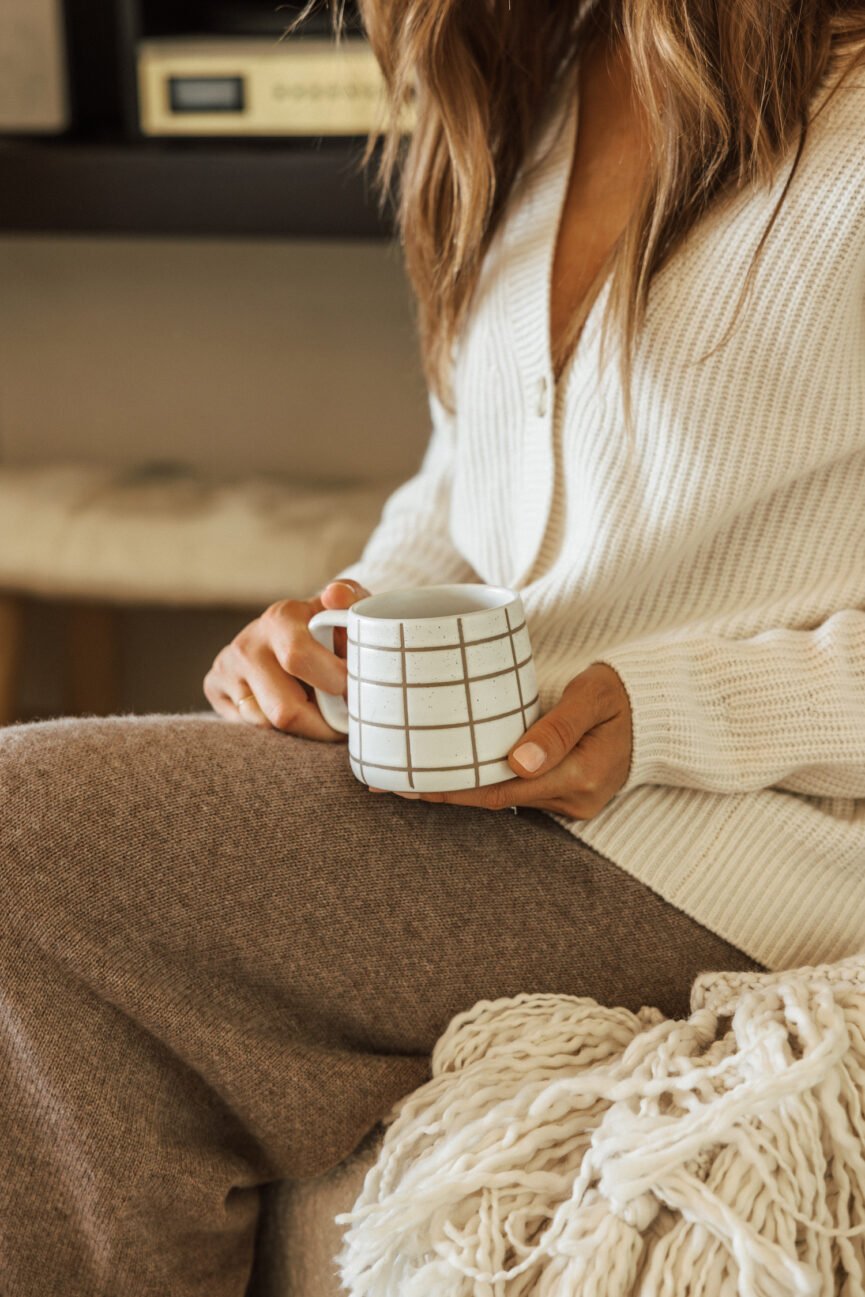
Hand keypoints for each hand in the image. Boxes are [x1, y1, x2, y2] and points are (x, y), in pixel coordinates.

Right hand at [203, 578, 370, 737]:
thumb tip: (336, 596)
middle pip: (284, 710)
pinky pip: (249, 729)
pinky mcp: (214, 688)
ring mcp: (226, 668)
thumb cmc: (326, 627)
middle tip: (342, 721)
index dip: (333, 683)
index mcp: (280, 619)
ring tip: (317, 712)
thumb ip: (351, 600)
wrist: (288, 631)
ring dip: (301, 729)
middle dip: (320, 725)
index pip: (298, 658)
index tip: (354, 691)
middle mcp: (247, 644)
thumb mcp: (345, 609)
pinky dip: (277, 731)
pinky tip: (291, 711)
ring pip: (267, 725)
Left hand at [371, 663, 632, 817]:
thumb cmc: (622, 690)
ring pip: (503, 799)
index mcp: (581, 777)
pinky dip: (482, 784)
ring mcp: (571, 802)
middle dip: (444, 795)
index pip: (501, 790)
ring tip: (407, 782)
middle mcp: (575, 799)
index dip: (452, 791)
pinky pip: (516, 793)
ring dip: (458, 791)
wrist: (658, 707)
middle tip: (390, 786)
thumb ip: (559, 725)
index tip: (411, 784)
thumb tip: (518, 761)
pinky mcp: (566, 795)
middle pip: (494, 800)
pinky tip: (450, 776)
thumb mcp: (595, 694)